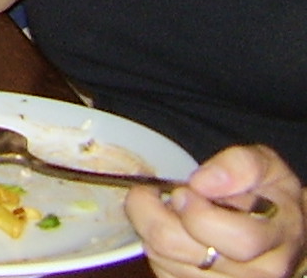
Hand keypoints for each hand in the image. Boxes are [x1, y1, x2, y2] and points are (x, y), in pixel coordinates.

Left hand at [128, 146, 304, 277]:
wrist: (281, 233)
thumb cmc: (271, 199)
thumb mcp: (266, 167)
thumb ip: (239, 166)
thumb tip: (202, 183)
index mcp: (277, 238)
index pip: (234, 237)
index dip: (197, 211)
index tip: (183, 190)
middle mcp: (257, 272)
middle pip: (179, 246)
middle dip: (154, 211)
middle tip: (160, 194)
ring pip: (162, 257)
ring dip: (152, 226)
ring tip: (172, 211)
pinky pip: (160, 269)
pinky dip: (156, 246)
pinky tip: (173, 230)